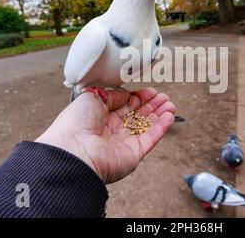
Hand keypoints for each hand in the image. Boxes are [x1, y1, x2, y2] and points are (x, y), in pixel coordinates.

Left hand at [36, 88, 175, 183]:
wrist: (74, 150)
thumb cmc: (76, 123)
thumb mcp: (91, 97)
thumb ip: (112, 95)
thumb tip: (126, 94)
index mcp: (101, 117)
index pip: (126, 106)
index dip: (139, 97)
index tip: (149, 91)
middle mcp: (114, 130)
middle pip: (138, 115)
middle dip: (152, 105)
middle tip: (163, 97)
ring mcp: (125, 143)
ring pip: (147, 126)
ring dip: (160, 115)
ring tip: (170, 104)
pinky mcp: (134, 153)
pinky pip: (151, 138)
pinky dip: (162, 127)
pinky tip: (169, 116)